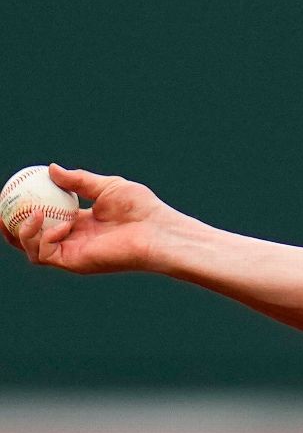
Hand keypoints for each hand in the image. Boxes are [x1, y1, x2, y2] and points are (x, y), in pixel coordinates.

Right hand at [3, 164, 182, 273]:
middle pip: (30, 237)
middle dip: (10, 226)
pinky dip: (42, 239)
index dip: (24, 209)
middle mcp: (73, 239)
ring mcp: (72, 252)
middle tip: (0, 210)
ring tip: (34, 213)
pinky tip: (58, 225)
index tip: (11, 193)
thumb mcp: (106, 186)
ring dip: (25, 232)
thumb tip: (51, 169)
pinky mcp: (75, 263)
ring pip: (31, 249)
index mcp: (80, 222)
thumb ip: (79, 180)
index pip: (45, 219)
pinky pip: (44, 255)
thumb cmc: (141, 208)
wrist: (157, 230)